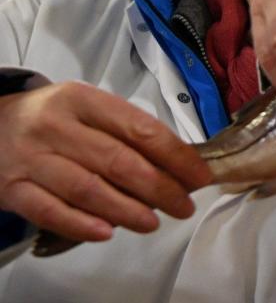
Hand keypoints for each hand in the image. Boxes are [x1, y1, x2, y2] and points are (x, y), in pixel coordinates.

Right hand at [0, 81, 211, 244]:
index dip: (175, 155)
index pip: (140, 128)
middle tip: (183, 205)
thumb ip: (126, 131)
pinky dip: (81, 224)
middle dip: (159, 188)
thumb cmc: (51, 119)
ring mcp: (30, 158)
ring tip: (153, 222)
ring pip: (87, 189)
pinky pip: (50, 211)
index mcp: (83, 99)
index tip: (199, 175)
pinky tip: (107, 232)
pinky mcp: (11, 189)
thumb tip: (178, 165)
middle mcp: (55, 126)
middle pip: (117, 161)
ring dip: (126, 210)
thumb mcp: (87, 109)